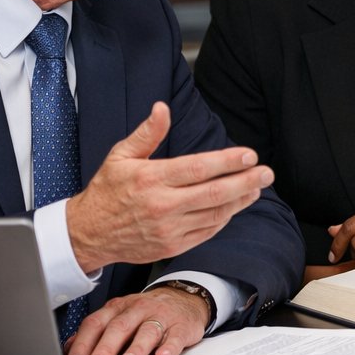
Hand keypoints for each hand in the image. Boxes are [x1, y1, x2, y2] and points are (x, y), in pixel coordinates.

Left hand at [64, 285, 210, 354]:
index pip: (96, 323)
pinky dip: (169, 347)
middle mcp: (138, 309)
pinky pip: (176, 336)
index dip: (84, 343)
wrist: (184, 299)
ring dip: (135, 349)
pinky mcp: (182, 326)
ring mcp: (161, 317)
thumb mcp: (119, 316)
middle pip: (120, 327)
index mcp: (118, 308)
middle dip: (105, 348)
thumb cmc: (146, 313)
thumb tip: (70, 349)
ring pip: (147, 331)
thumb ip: (96, 332)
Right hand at [67, 102, 274, 273]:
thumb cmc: (107, 191)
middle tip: (267, 172)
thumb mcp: (120, 156)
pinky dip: (224, 219)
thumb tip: (162, 108)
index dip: (227, 162)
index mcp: (151, 180)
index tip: (249, 155)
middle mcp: (162, 206)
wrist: (88, 234)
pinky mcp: (172, 246)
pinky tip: (234, 206)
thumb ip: (147, 133)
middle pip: (214, 194)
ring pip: (215, 215)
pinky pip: (207, 232)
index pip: (198, 169)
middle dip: (245, 182)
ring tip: (256, 187)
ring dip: (240, 201)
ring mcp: (169, 229)